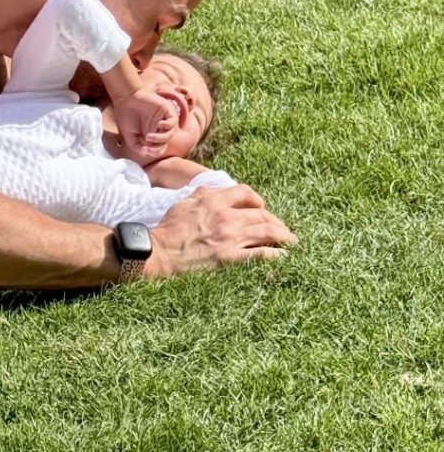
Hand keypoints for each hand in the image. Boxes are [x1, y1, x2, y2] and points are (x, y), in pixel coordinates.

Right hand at [112, 86, 178, 162]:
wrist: (125, 98)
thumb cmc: (126, 116)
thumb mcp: (129, 135)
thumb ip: (136, 146)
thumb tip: (145, 154)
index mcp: (151, 134)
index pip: (159, 148)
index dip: (154, 152)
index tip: (144, 150)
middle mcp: (158, 128)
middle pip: (165, 143)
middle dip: (157, 148)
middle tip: (147, 146)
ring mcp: (163, 119)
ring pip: (170, 134)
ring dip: (161, 138)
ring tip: (149, 137)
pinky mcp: (165, 110)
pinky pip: (173, 120)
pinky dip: (168, 125)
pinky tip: (159, 124)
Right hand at [145, 185, 296, 277]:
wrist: (161, 252)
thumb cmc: (170, 229)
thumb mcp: (186, 201)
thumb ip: (205, 195)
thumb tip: (219, 193)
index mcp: (214, 199)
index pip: (245, 193)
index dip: (257, 200)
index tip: (261, 208)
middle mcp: (226, 216)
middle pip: (261, 214)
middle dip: (275, 221)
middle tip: (283, 229)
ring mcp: (230, 237)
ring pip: (266, 232)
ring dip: (282, 236)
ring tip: (291, 240)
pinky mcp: (232, 258)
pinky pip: (262, 254)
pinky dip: (276, 254)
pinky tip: (283, 256)